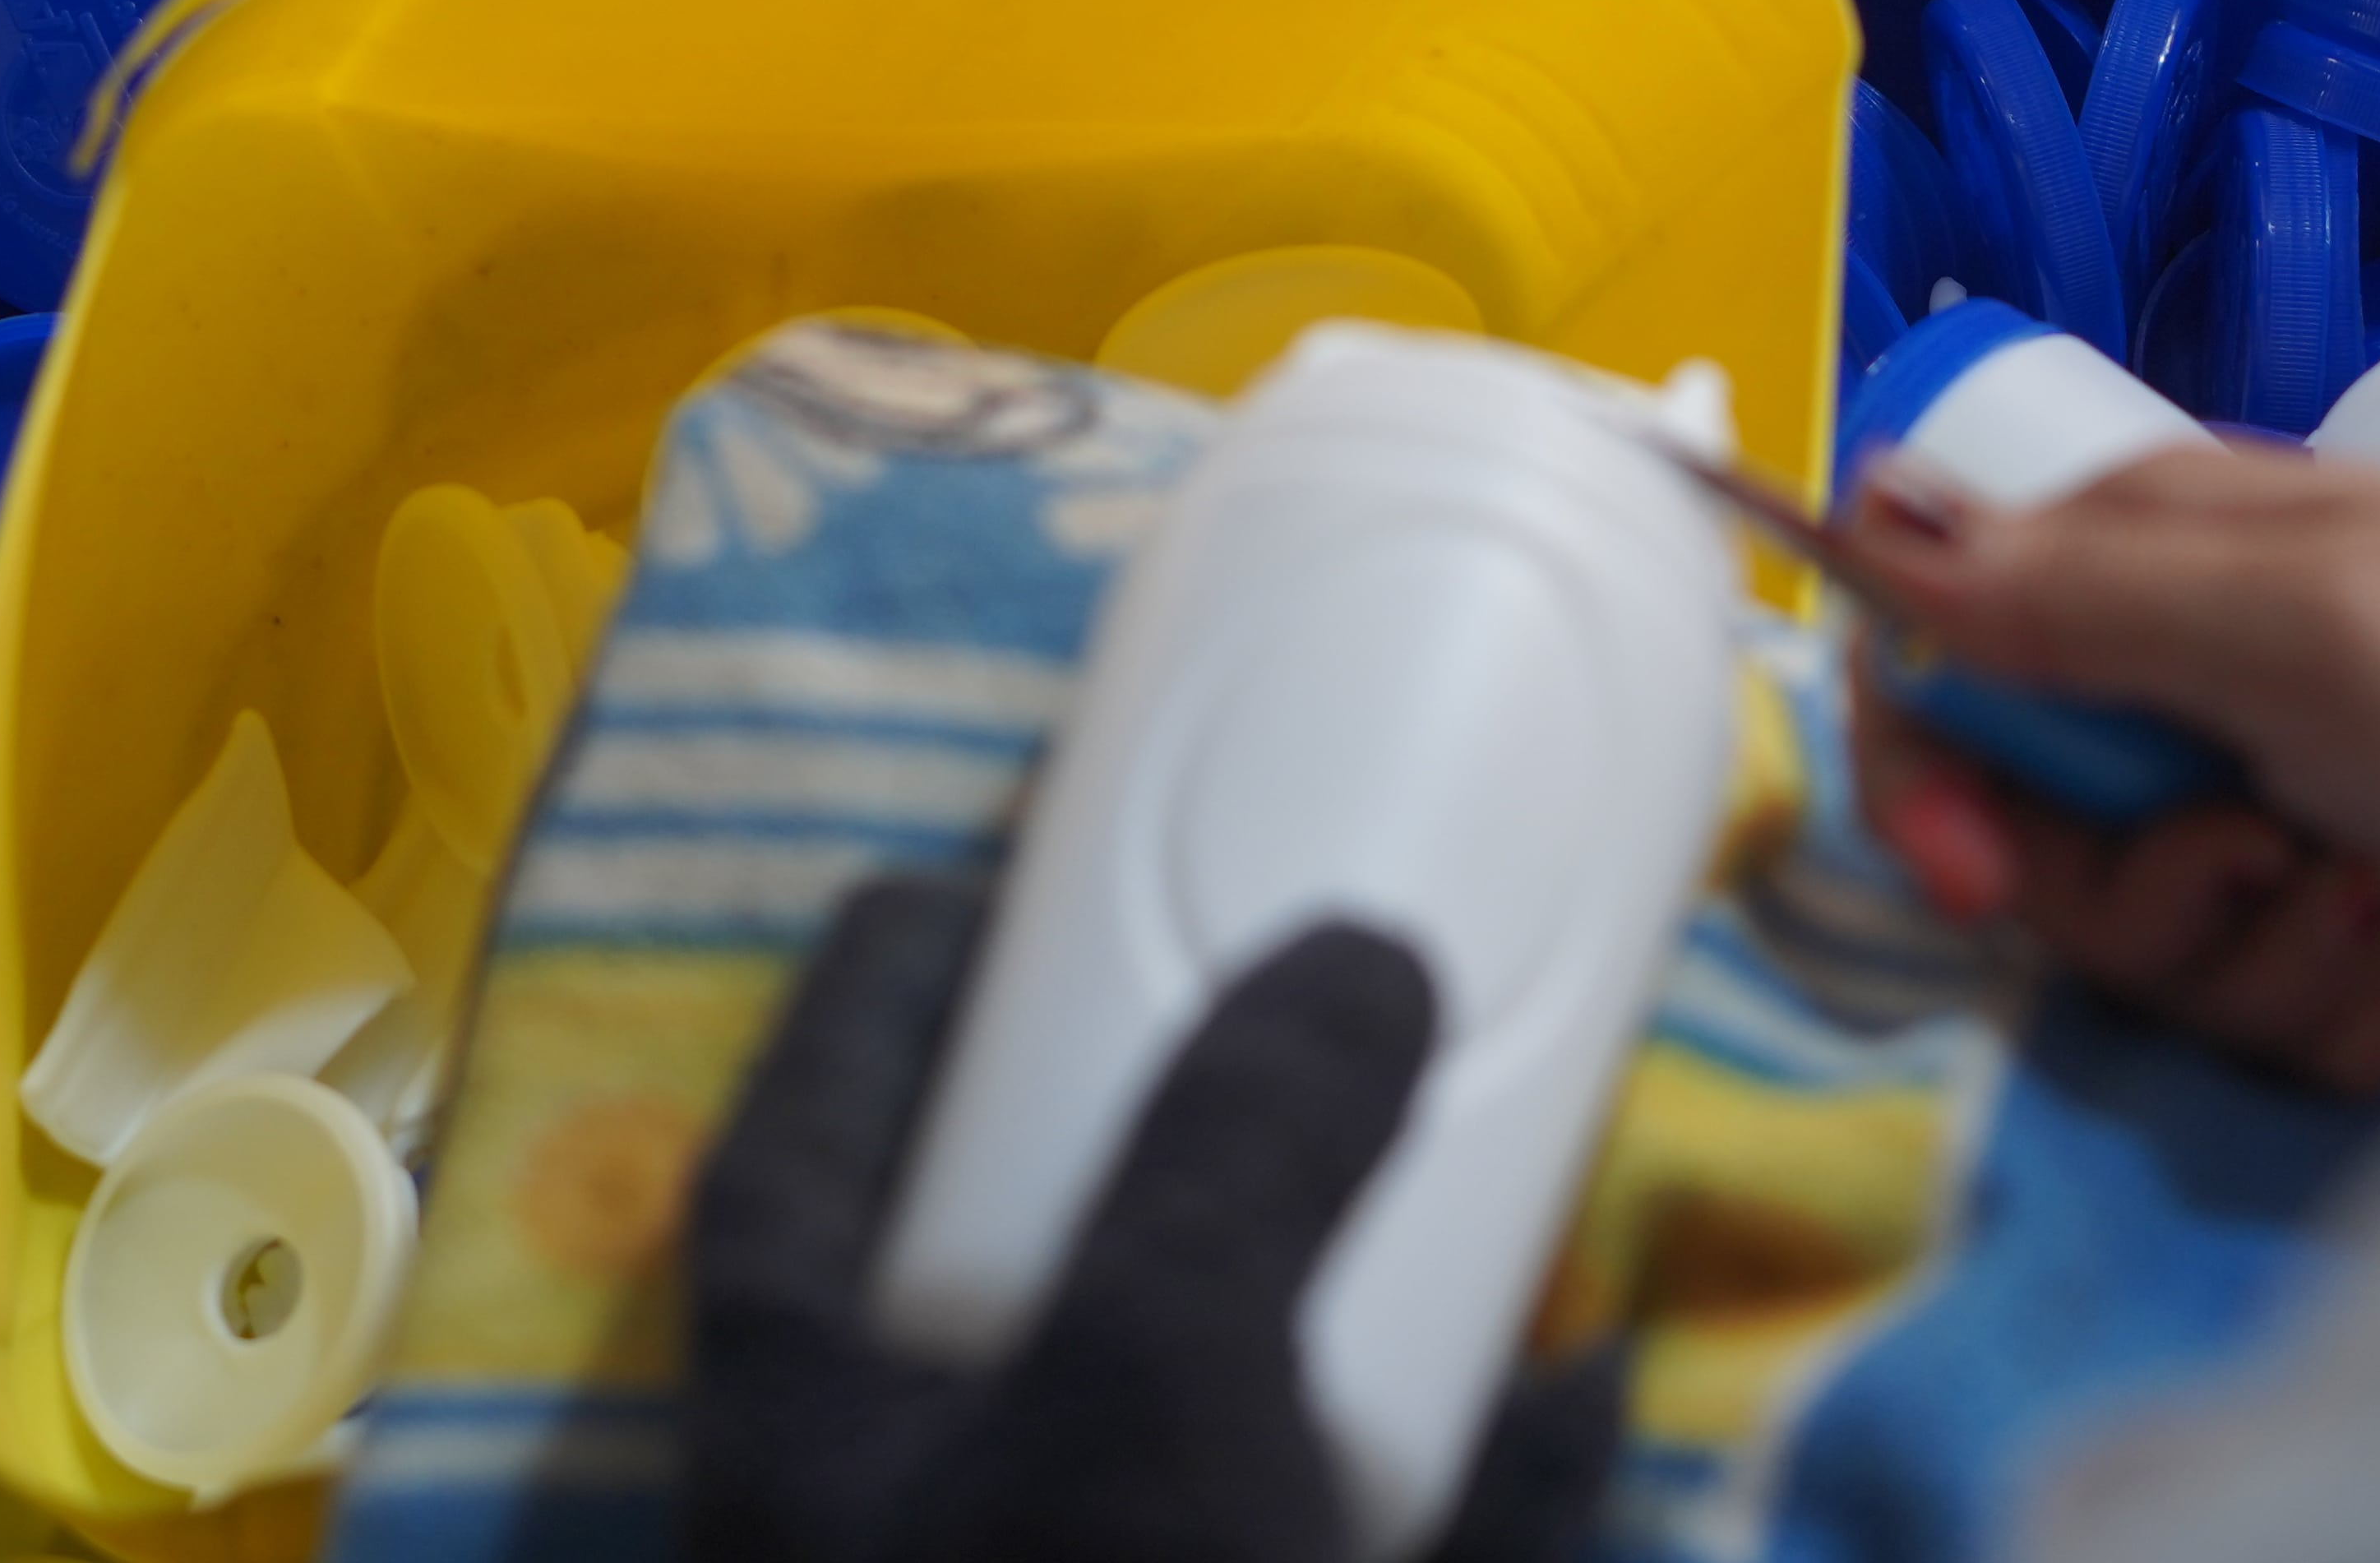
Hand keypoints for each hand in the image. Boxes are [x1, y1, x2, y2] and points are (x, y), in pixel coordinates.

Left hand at [685, 872, 1622, 1562]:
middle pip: (1017, 1280)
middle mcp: (930, 1522)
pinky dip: (1489, 1481)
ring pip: (1215, 1424)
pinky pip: (1386, 1554)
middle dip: (1146, 1149)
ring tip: (1457, 1141)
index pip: (791, 1165)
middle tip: (1267, 998)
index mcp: (816, 1431)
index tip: (961, 884)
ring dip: (1334, 1302)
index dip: (864, 1015)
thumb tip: (1355, 953)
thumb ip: (1233, 1153)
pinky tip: (1588, 1384)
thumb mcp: (1149, 1382)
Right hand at [1823, 438, 2379, 1098]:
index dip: (1925, 764)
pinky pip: (2257, 1018)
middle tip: (2267, 861)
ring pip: (2144, 946)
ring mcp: (2278, 811)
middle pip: (2027, 834)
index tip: (1973, 869)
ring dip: (2270, 956)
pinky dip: (2354, 1010)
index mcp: (2165, 554)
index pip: (1937, 648)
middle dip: (2137, 889)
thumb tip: (1869, 513)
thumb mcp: (2307, 616)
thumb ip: (2081, 588)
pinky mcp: (2349, 932)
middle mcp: (2202, 681)